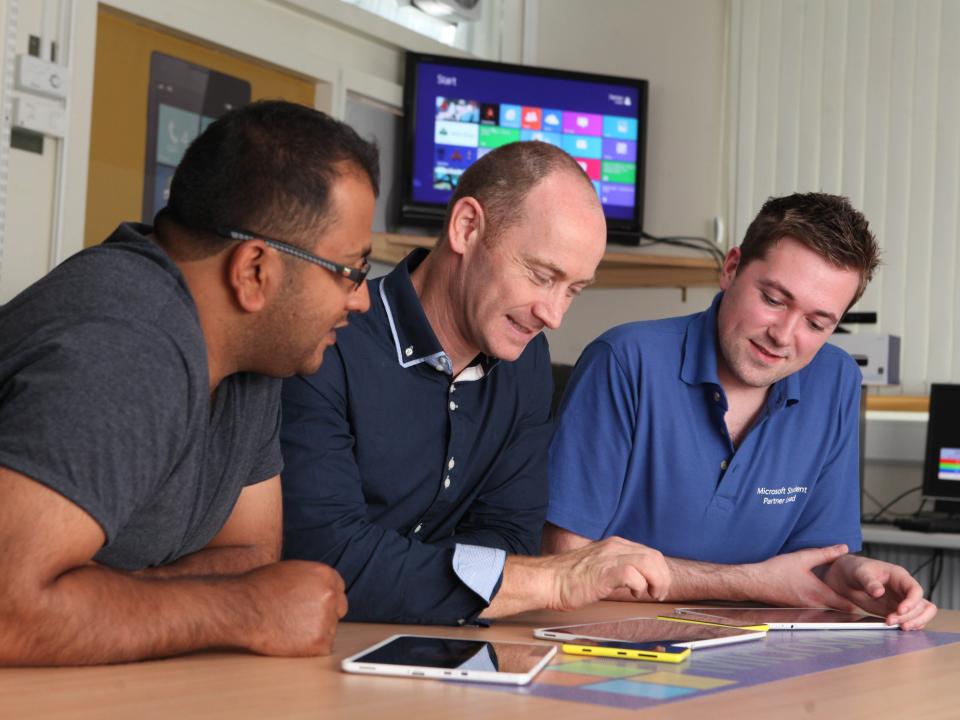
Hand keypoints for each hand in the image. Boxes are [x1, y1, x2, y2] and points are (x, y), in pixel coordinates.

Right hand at [238, 560, 347, 655]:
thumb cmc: (258, 589)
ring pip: (330, 629)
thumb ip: (312, 580)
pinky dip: (310, 647)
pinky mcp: (320, 641)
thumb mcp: (291, 571)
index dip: (325, 599)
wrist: (242, 609)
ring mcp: (326, 618)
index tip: (314, 606)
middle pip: (339, 609)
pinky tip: (291, 640)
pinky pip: (323, 647)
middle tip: (303, 620)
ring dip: (315, 631)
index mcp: (325, 575)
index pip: (338, 589)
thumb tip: (320, 589)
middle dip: (326, 615)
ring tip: (290, 629)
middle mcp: (330, 595)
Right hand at [548, 536, 670, 609]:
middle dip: (662, 578)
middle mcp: (614, 547)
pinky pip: (634, 576)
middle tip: (657, 594)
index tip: (657, 587)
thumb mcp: (598, 566)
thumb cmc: (569, 578)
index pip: (649, 552)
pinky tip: (633, 594)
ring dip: (656, 582)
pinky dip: (640, 587)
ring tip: (650, 595)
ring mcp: (609, 559)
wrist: (547, 580)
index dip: (659, 571)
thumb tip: (634, 579)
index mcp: (614, 545)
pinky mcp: (604, 573)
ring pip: (649, 563)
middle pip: (654, 556)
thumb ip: (615, 566)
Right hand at [750, 545, 859, 608]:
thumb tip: (843, 548)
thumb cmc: (776, 571)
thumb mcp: (802, 557)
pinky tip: (826, 594)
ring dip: (838, 603)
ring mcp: (807, 608)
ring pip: (830, 609)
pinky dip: (826, 603)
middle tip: (862, 596)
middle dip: (851, 603)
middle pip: (840, 609)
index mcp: (818, 593)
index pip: (847, 604)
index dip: (859, 601)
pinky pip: (819, 608)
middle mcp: (815, 605)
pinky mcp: (800, 607)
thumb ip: (825, 553)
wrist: (755, 582)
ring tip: (848, 595)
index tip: (868, 596)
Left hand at [819, 555, 937, 629]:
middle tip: (891, 621)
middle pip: (921, 605)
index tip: (899, 610)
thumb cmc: (854, 569)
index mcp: (898, 576)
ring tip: (896, 626)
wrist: (845, 578)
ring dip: (913, 622)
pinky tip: (896, 627)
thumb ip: (869, 582)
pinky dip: (908, 625)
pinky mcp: (895, 610)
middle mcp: (904, 589)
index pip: (915, 590)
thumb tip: (879, 592)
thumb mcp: (859, 572)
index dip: (912, 602)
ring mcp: (901, 600)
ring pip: (921, 613)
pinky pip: (911, 619)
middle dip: (909, 616)